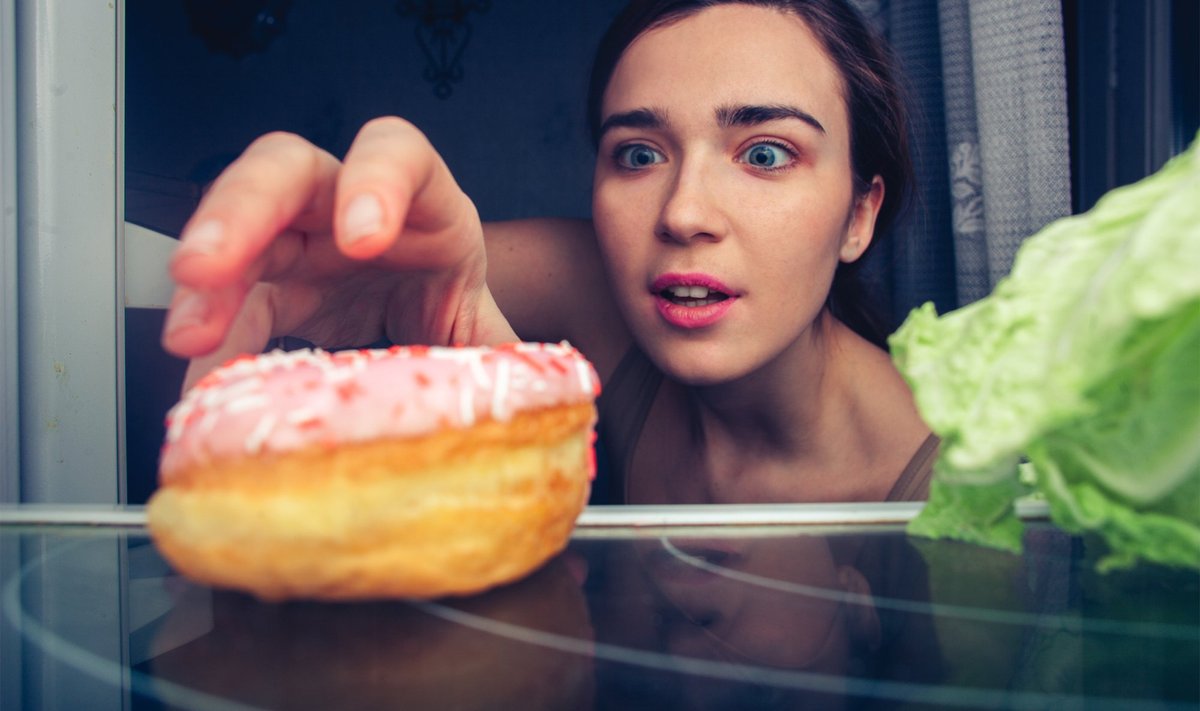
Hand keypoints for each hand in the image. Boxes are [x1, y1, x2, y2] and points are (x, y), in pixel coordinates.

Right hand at [161, 117, 516, 388]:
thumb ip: (502, 358)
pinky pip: (227, 307)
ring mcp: (298, 244)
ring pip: (238, 234)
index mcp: (424, 207)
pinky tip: (202, 382)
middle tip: (209, 268)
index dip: (376, 181)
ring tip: (188, 336)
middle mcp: (349, 209)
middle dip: (242, 212)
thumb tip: (534, 401)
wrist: (431, 336)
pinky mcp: (266, 290)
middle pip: (285, 173)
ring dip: (207, 284)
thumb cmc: (458, 315)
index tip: (362, 238)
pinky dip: (211, 344)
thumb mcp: (485, 331)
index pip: (398, 154)